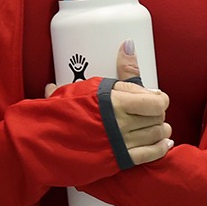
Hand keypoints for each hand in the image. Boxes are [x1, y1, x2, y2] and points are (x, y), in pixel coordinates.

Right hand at [44, 39, 170, 166]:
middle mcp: (121, 122)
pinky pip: (150, 155)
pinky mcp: (119, 160)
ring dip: (160, 131)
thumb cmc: (62, 110)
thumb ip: (119, 71)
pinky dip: (160, 148)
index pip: (155, 101)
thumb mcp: (89, 85)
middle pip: (157, 118)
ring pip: (155, 136)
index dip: (160, 100)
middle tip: (153, 113)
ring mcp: (121, 142)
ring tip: (157, 128)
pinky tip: (162, 144)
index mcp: (114, 101)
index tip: (156, 98)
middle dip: (159, 115)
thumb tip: (129, 45)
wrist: (44, 139)